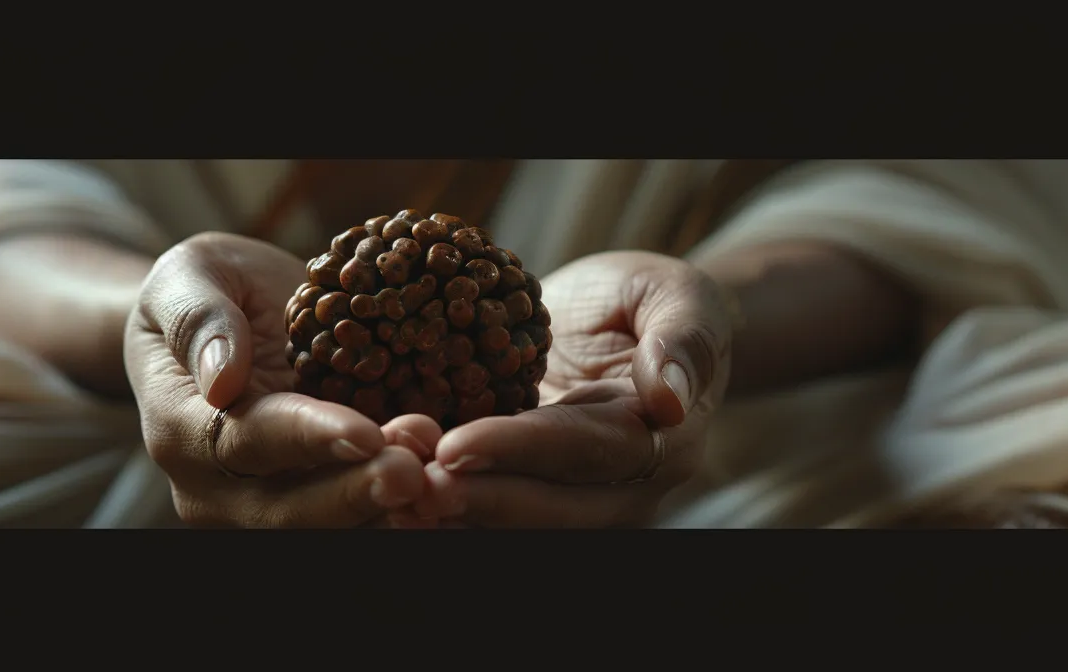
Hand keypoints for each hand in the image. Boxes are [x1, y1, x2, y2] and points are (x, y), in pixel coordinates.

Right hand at [125, 232, 431, 526]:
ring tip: (441, 470)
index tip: (366, 431)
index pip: (246, 444)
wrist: (224, 327)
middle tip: (417, 469)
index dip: (309, 440)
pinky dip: (407, 512)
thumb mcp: (188, 276)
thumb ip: (198, 317)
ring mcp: (271, 506)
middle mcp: (222, 489)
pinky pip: (364, 521)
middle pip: (290, 510)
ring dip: (389, 507)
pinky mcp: (320, 504)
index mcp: (183, 431)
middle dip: (357, 493)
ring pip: (332, 528)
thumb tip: (221, 377)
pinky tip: (453, 489)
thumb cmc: (204, 294)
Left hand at [413, 251, 731, 526]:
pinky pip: (484, 511)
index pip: (582, 452)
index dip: (519, 453)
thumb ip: (684, 338)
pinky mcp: (523, 491)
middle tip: (409, 486)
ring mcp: (568, 499)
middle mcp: (614, 487)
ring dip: (448, 513)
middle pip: (544, 508)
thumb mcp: (677, 293)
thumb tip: (670, 398)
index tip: (457, 446)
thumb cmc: (650, 300)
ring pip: (510, 524)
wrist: (619, 322)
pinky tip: (384, 492)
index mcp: (658, 441)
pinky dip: (437, 509)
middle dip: (474, 500)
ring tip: (387, 490)